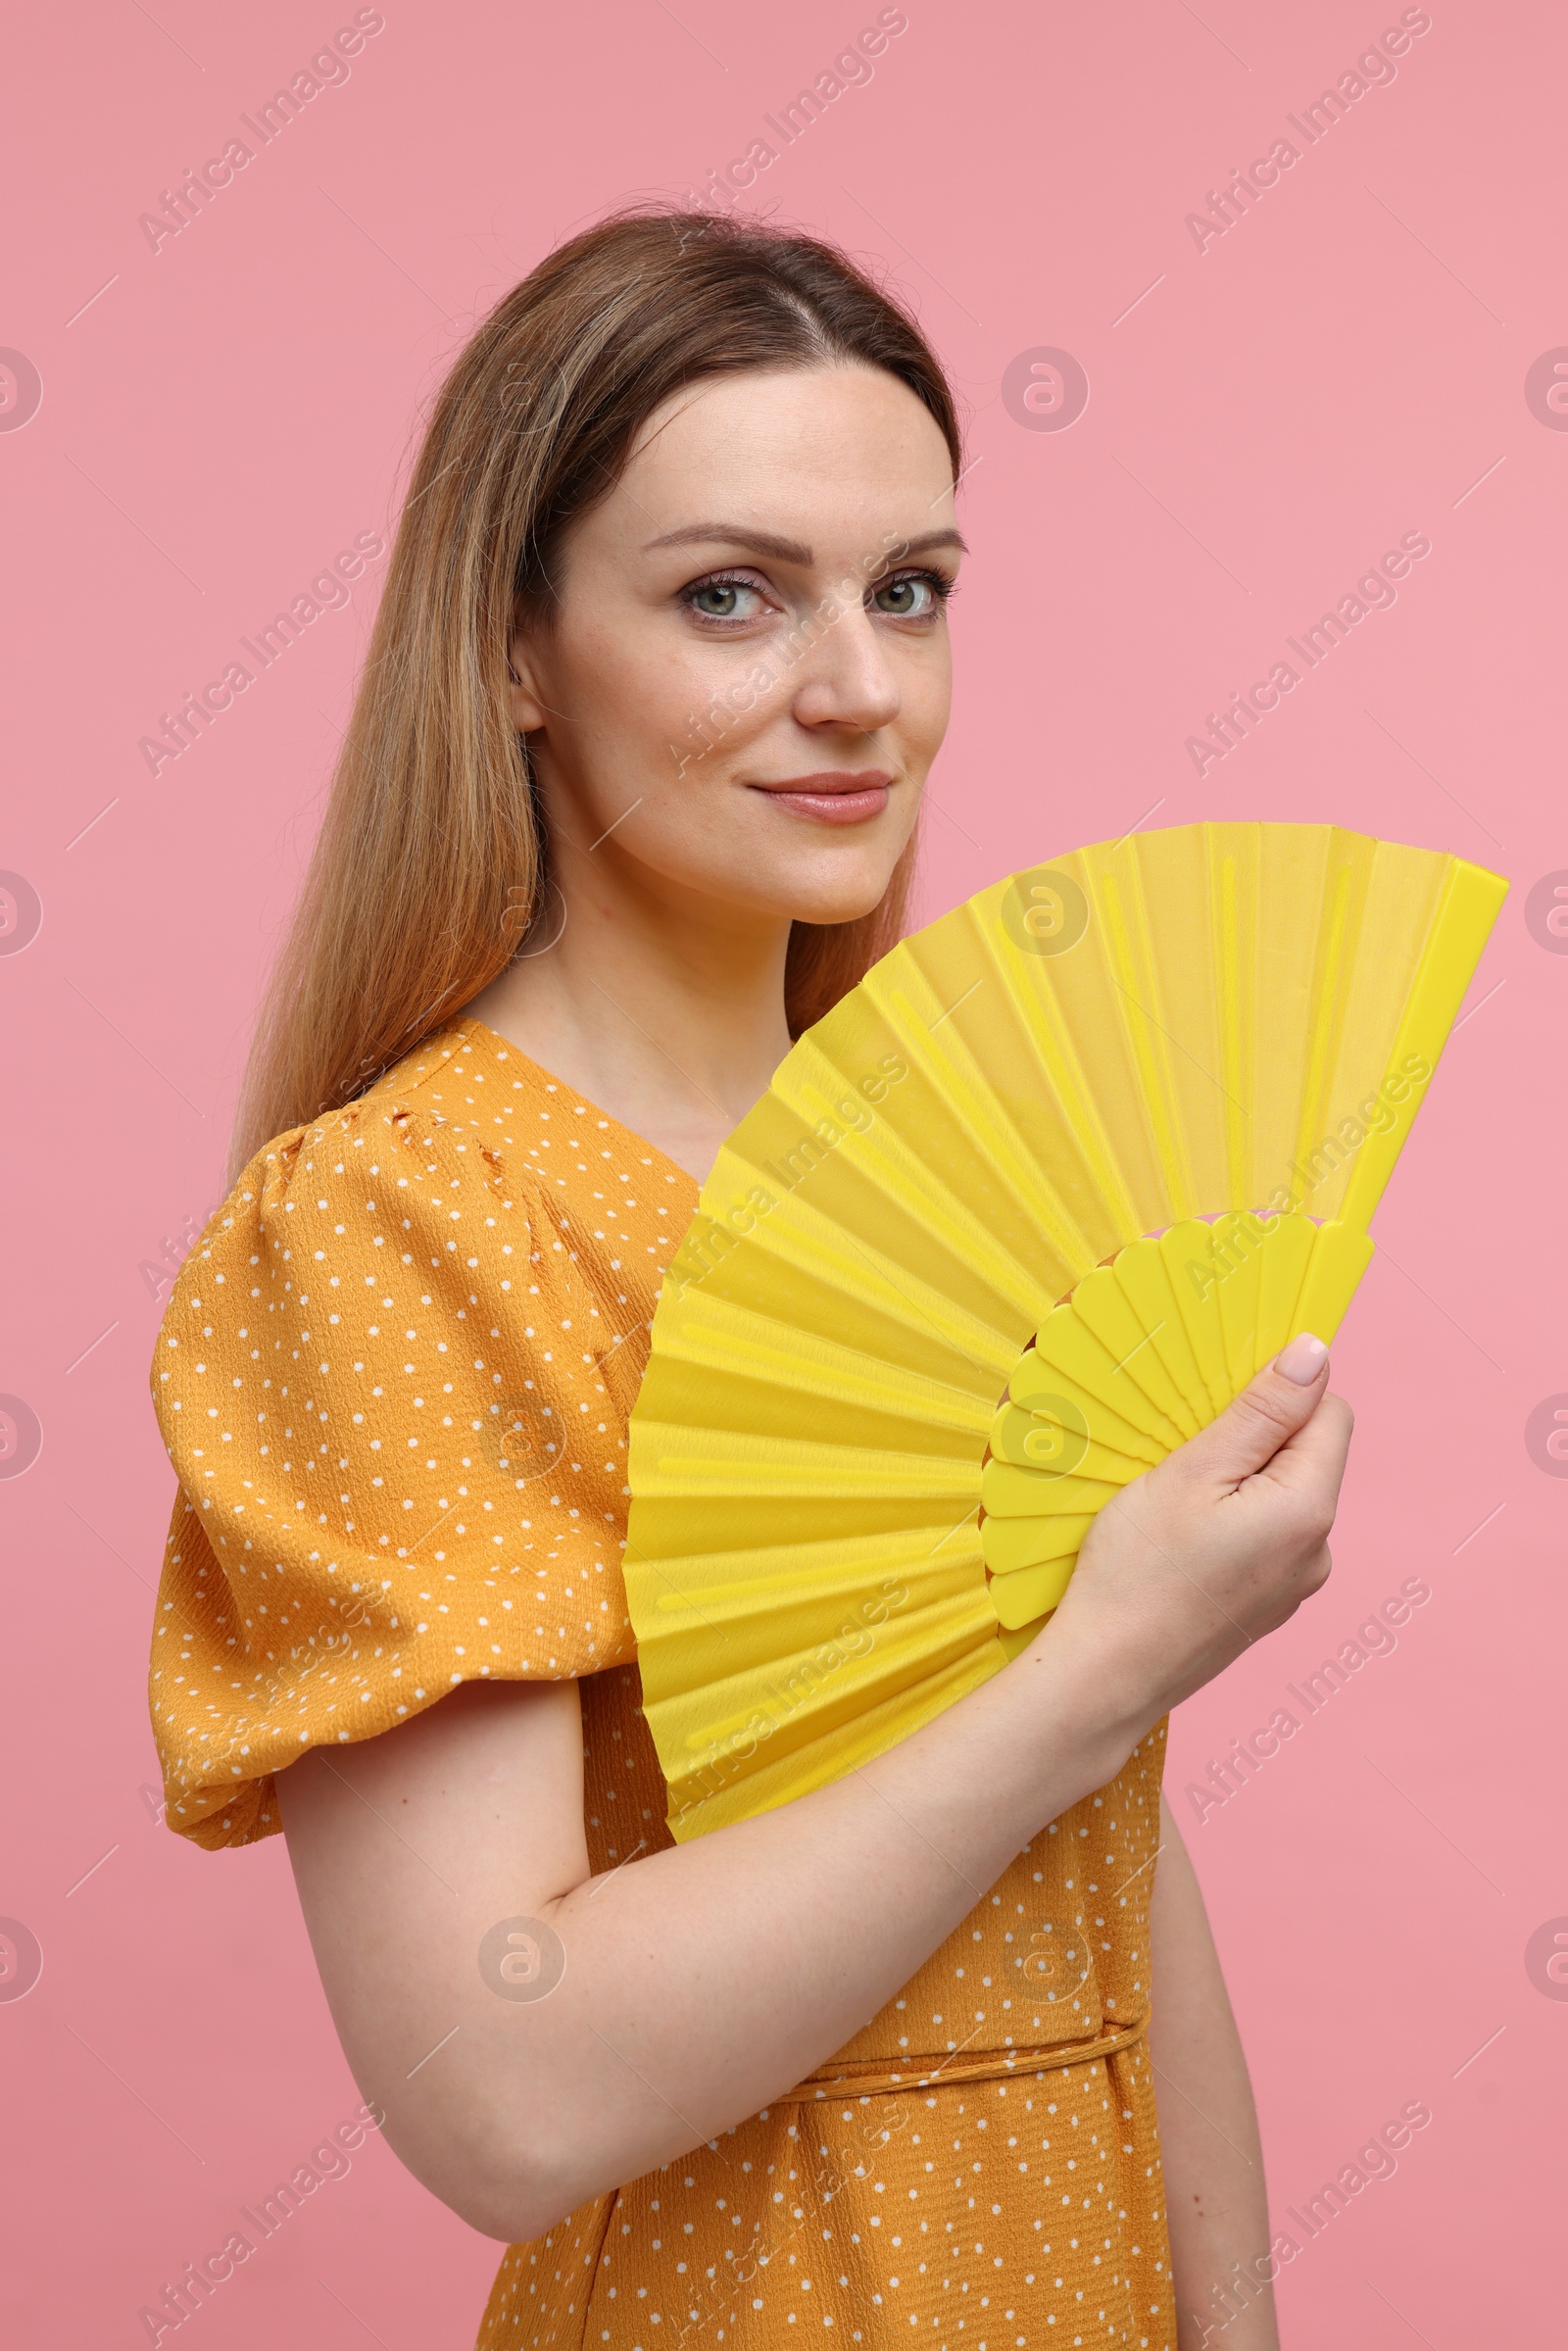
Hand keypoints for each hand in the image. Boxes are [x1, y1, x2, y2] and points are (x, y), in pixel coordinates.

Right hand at [1038, 1332, 1353, 1743]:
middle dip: (1254, 1441)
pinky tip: (1182, 1544)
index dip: (1278, 1396)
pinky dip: (1232, 1524)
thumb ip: (1260, 1411)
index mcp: (1309, 1509)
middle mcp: (1319, 1550)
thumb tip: (1315, 1353)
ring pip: (1282, 1496)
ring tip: (1178, 1508)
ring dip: (1240, 1483)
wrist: (1108, 1675)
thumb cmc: (1138, 1571)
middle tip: (1186, 1461)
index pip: (1330, 1412)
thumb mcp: (1193, 1471)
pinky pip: (1266, 1538)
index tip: (1217, 1412)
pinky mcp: (1270, 1606)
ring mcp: (1297, 1585)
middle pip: (1307, 1456)